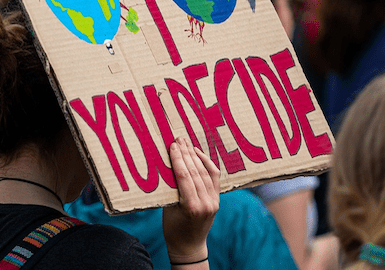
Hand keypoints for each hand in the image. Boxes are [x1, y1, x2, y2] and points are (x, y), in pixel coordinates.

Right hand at [163, 137, 219, 263]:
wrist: (189, 246)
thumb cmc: (173, 229)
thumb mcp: (167, 209)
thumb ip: (171, 189)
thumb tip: (169, 164)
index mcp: (191, 207)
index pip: (184, 176)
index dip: (178, 159)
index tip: (172, 145)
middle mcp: (206, 203)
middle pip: (195, 172)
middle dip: (186, 153)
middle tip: (178, 138)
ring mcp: (214, 201)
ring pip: (205, 172)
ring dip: (195, 155)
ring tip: (186, 143)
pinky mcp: (217, 200)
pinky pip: (214, 177)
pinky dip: (206, 163)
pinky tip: (198, 153)